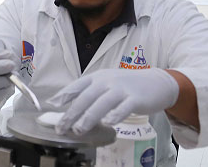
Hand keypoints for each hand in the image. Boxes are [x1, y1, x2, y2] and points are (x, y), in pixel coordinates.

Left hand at [48, 68, 178, 134]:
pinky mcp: (136, 98)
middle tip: (61, 127)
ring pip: (102, 103)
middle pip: (86, 97)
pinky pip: (124, 107)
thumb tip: (62, 101)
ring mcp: (122, 89)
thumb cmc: (126, 85)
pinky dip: (115, 115)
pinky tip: (108, 123)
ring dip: (88, 117)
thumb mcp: (104, 83)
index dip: (63, 95)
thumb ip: (86, 91)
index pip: (77, 86)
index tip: (51, 105)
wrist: (157, 82)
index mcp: (97, 77)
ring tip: (78, 130)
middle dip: (72, 113)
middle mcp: (107, 81)